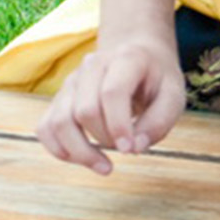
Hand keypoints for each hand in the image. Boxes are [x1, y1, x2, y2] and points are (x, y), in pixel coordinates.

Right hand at [36, 42, 185, 174]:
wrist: (136, 54)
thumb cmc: (156, 78)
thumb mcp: (174, 95)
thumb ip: (159, 122)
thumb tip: (134, 147)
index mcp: (124, 59)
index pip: (111, 92)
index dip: (118, 125)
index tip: (130, 150)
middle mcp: (91, 66)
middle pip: (84, 111)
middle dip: (104, 140)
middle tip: (126, 149)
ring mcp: (71, 82)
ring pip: (59, 122)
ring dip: (79, 152)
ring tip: (104, 166)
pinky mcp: (59, 98)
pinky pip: (46, 128)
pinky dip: (58, 149)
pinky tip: (80, 159)